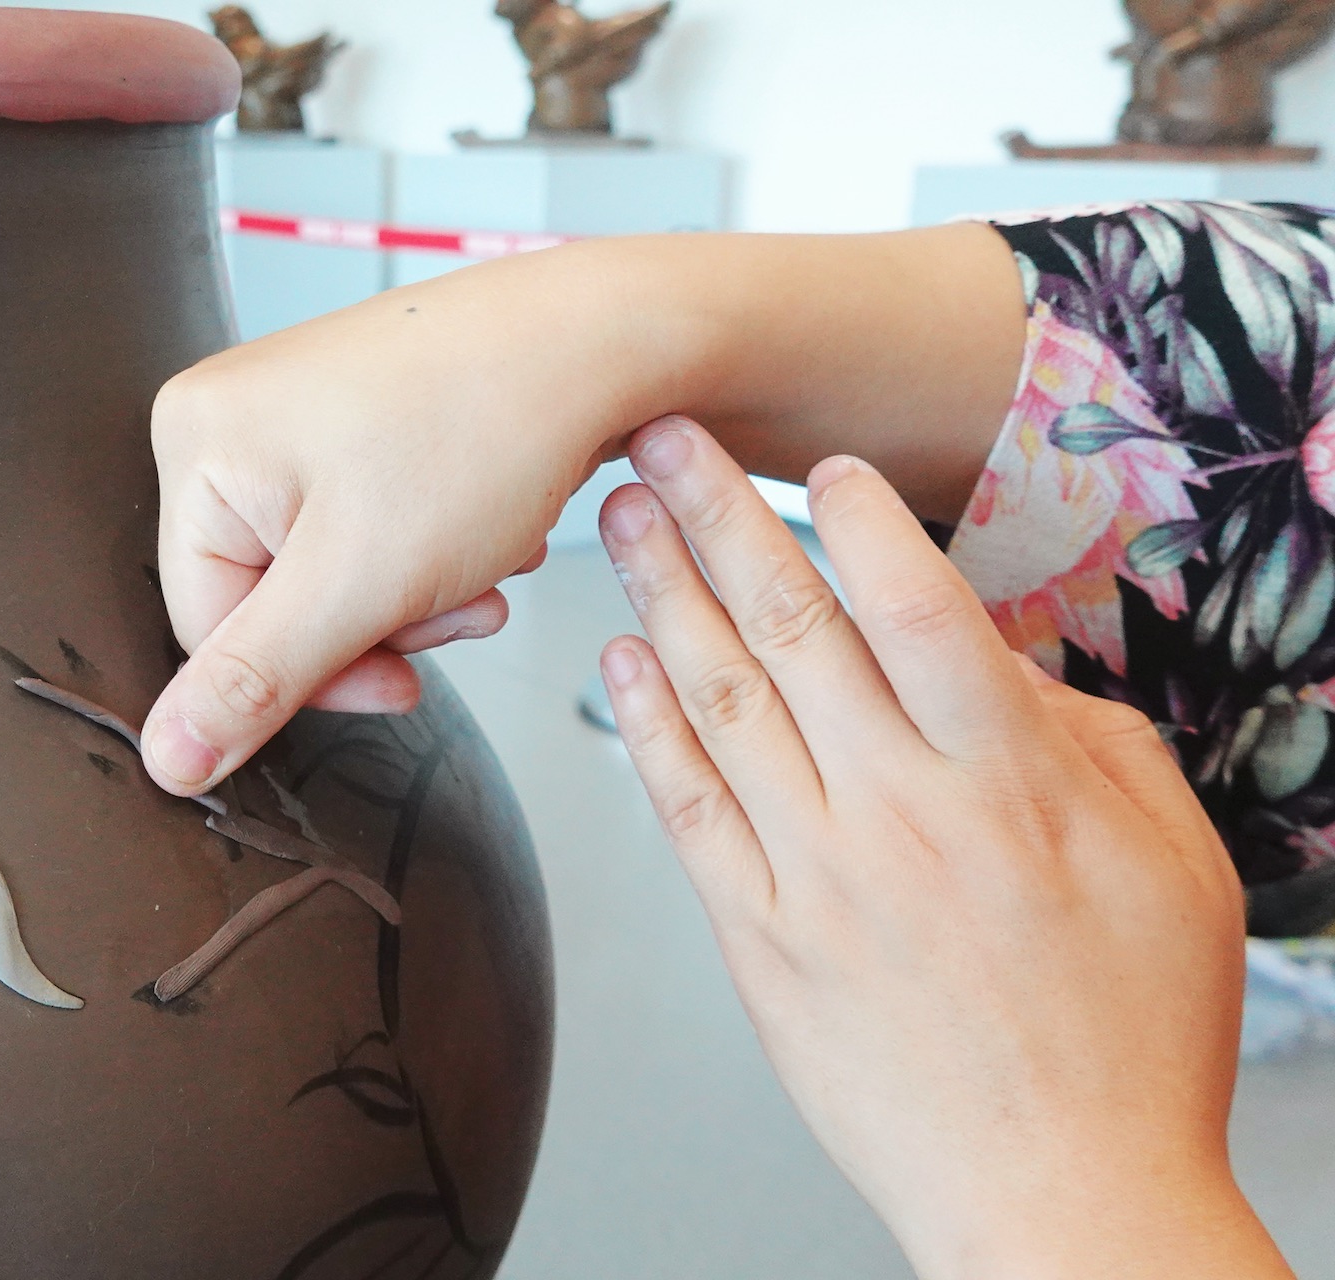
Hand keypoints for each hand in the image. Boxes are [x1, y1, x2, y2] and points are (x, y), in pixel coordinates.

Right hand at [141, 226, 1024, 795]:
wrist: (604, 336)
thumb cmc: (485, 427)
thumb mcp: (358, 584)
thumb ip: (254, 681)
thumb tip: (167, 761)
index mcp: (194, 444)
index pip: (208, 628)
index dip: (311, 676)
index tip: (401, 680)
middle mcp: (226, 418)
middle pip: (270, 599)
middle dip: (377, 626)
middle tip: (458, 608)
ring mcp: (290, 414)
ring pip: (328, 574)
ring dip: (416, 597)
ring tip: (486, 567)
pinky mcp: (352, 419)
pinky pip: (364, 530)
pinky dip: (431, 551)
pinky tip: (489, 528)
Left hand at [598, 416, 1287, 1278]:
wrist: (1059, 1192)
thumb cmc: (1128, 1038)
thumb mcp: (1176, 866)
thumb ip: (1093, 746)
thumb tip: (1015, 673)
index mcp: (1010, 782)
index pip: (917, 610)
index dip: (860, 523)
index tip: (819, 465)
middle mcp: (901, 813)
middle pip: (792, 631)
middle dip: (718, 517)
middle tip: (667, 440)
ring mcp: (819, 875)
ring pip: (722, 704)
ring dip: (664, 597)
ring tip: (625, 519)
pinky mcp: (761, 940)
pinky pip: (689, 813)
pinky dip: (649, 730)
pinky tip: (622, 665)